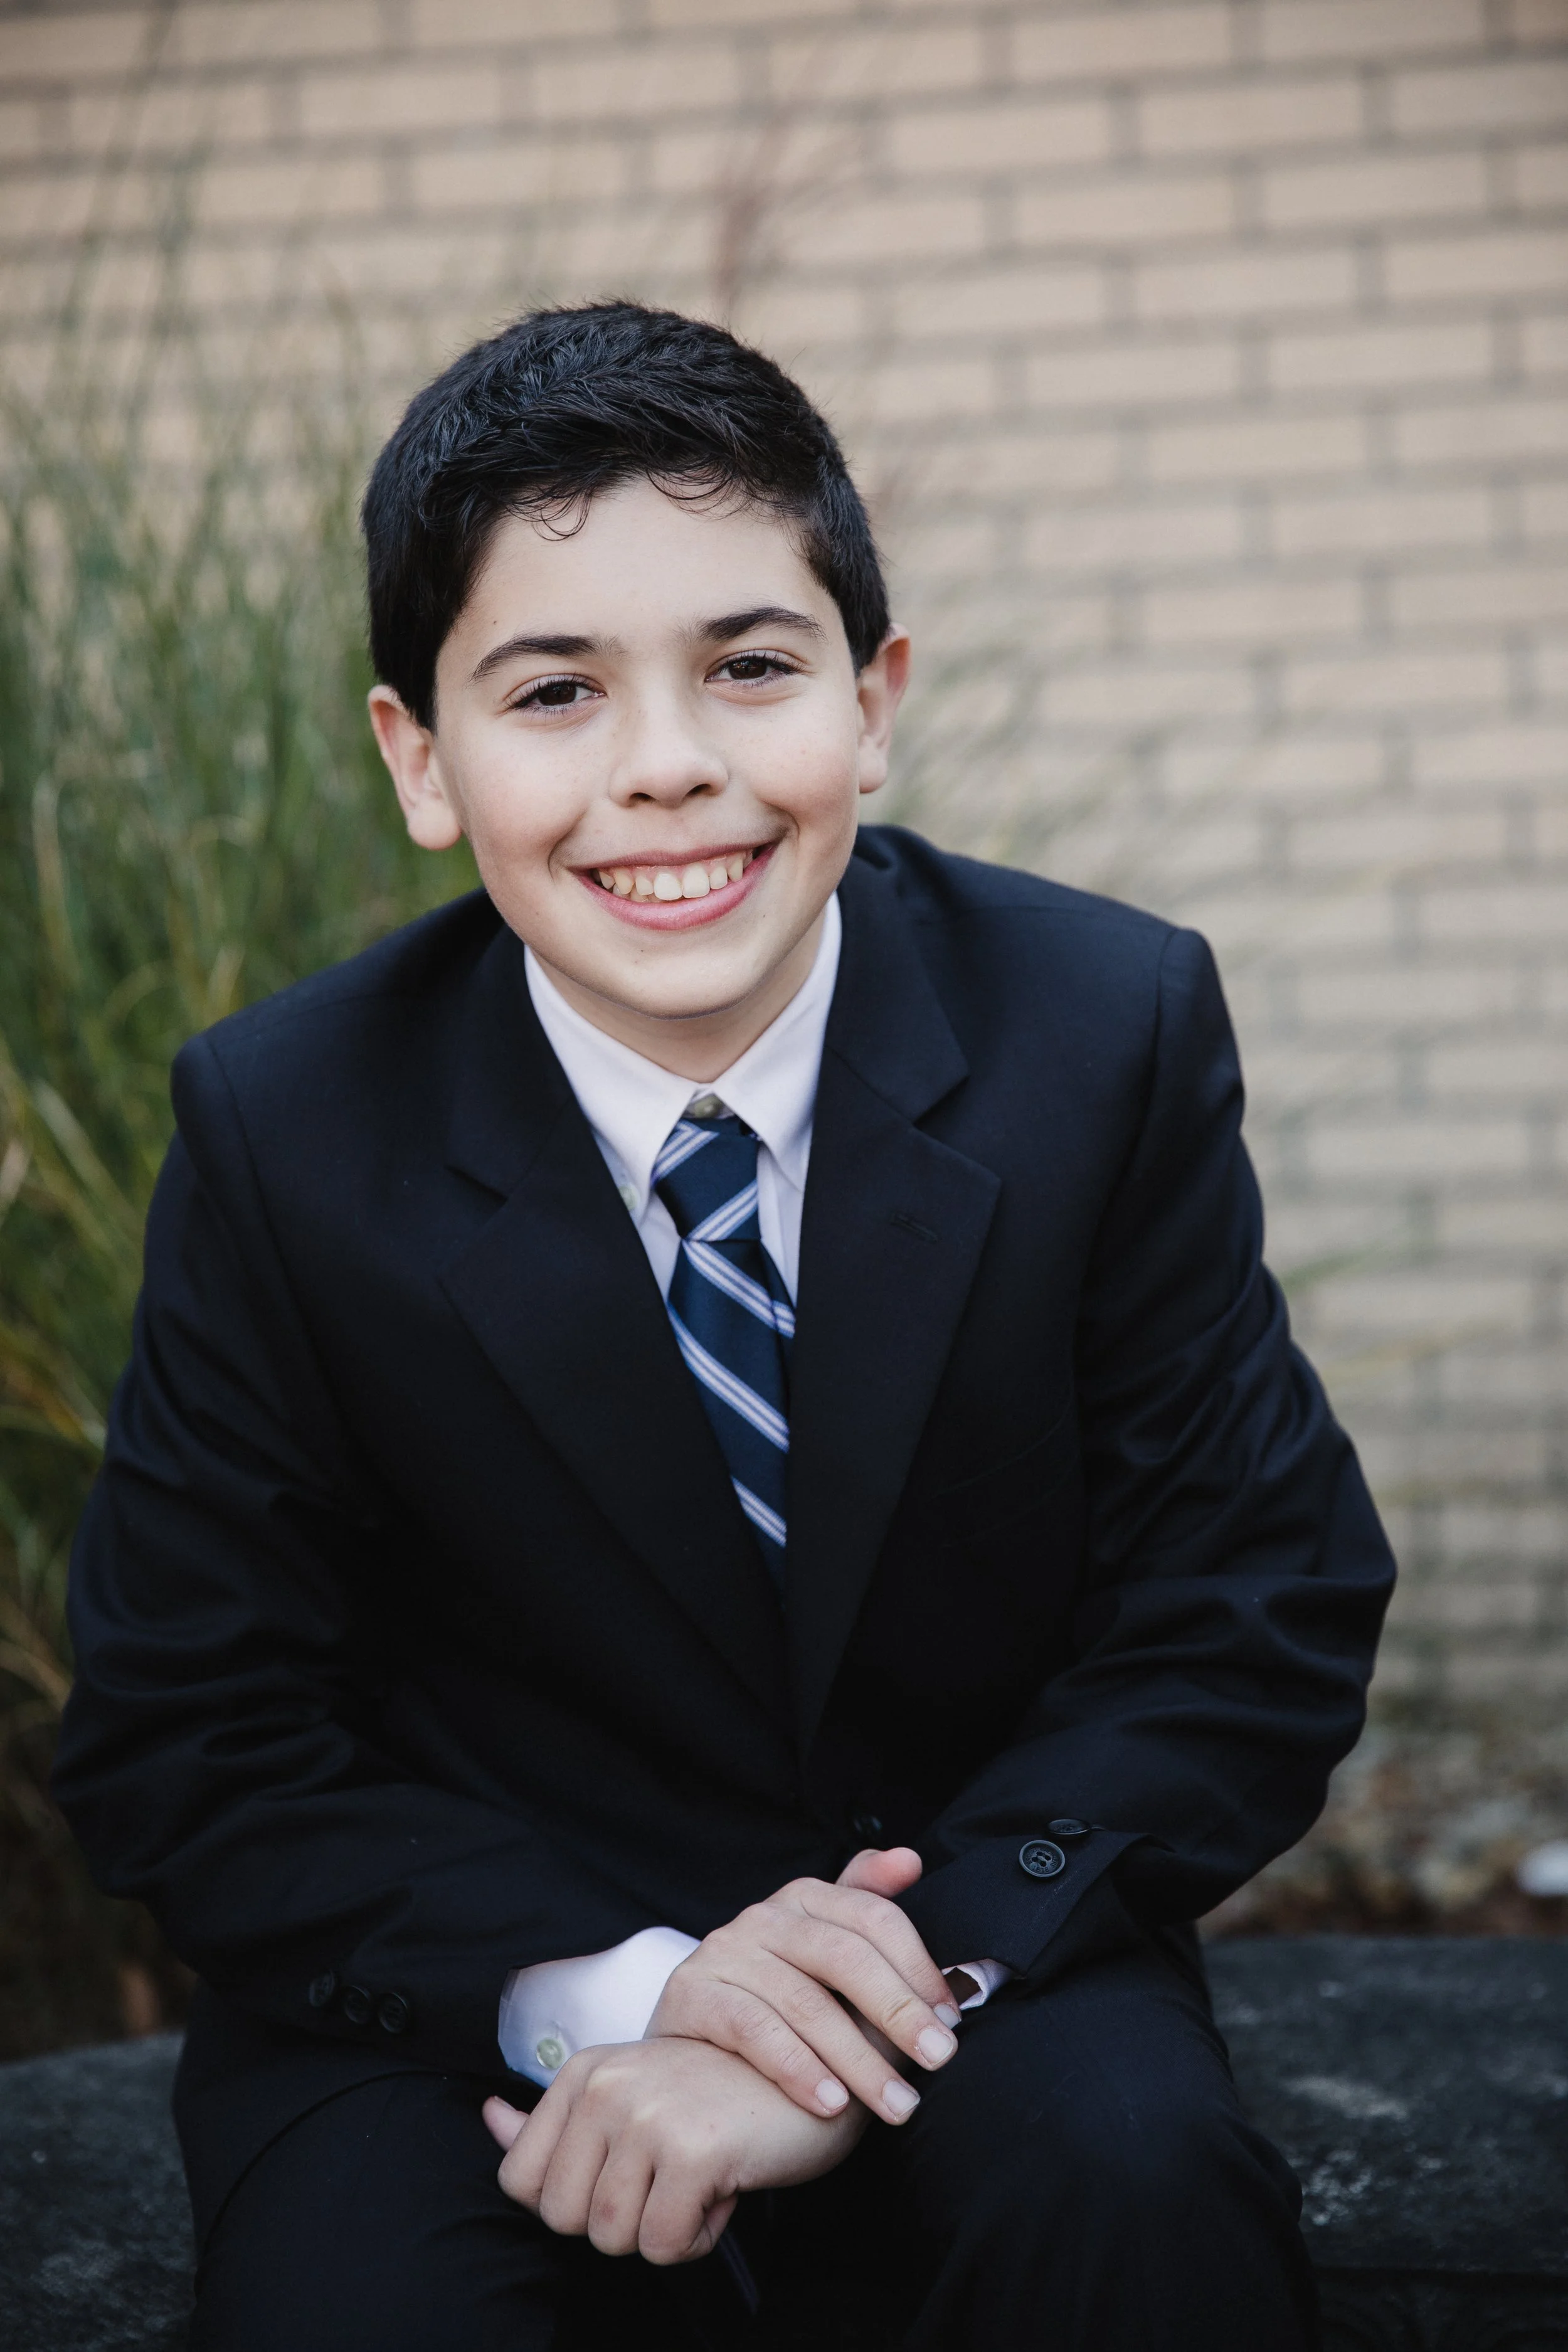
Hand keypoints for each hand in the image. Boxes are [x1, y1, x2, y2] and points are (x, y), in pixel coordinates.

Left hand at [482, 2037, 866, 2263]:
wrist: (821, 2073)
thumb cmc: (723, 2096)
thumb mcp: (636, 2095)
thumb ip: (559, 2119)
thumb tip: (490, 2119)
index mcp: (585, 2070)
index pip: (521, 2182)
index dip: (575, 2202)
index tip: (628, 2175)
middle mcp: (605, 2083)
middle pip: (564, 2219)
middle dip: (620, 2220)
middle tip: (671, 2178)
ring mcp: (647, 2113)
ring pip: (612, 2239)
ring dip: (663, 2230)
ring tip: (700, 2180)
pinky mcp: (692, 2149)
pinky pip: (663, 2246)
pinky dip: (698, 2238)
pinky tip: (726, 2188)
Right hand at [646, 1845, 960, 2124]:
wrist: (697, 2065)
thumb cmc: (782, 2013)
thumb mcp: (830, 1967)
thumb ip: (871, 1920)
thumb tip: (910, 1860)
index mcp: (806, 1899)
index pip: (873, 1917)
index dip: (918, 1965)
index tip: (951, 2016)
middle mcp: (763, 1916)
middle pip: (844, 1957)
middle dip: (899, 2012)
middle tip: (939, 2059)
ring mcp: (724, 1952)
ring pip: (805, 2002)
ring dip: (859, 2061)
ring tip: (897, 2104)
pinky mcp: (691, 1993)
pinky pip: (754, 2030)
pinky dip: (799, 2069)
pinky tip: (833, 2105)